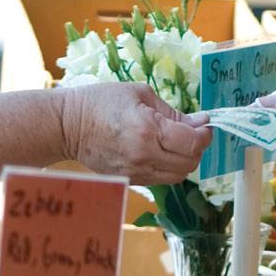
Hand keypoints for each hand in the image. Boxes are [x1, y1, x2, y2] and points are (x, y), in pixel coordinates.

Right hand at [59, 82, 211, 183]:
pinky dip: (170, 167)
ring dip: (185, 160)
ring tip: (178, 143)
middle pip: (189, 163)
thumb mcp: (140, 94)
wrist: (70, 126)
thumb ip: (172, 112)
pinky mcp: (132, 181)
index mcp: (148, 130)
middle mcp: (145, 156)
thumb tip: (199, 123)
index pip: (192, 142)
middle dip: (198, 148)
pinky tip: (162, 152)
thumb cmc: (102, 102)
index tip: (206, 125)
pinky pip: (162, 179)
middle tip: (194, 133)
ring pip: (179, 176)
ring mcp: (138, 173)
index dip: (205, 135)